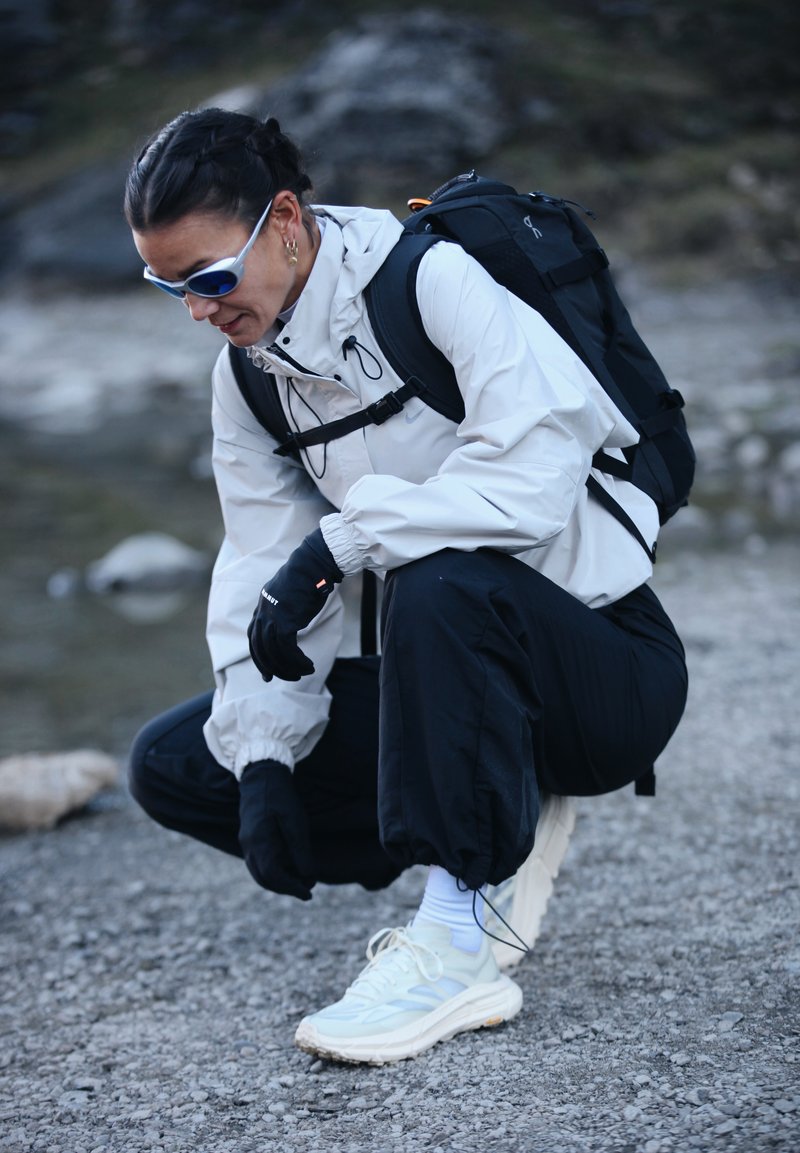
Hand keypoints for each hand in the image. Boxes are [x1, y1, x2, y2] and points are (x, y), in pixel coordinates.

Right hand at [238, 761, 315, 899]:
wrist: (261, 775)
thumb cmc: (281, 797)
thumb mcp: (296, 822)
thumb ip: (301, 850)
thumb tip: (308, 877)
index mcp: (259, 842)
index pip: (273, 877)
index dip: (291, 888)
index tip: (309, 893)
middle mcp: (248, 846)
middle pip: (265, 879)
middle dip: (287, 887)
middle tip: (308, 888)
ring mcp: (246, 843)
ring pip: (260, 873)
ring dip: (280, 881)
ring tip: (302, 878)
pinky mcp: (248, 839)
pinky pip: (258, 864)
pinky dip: (273, 871)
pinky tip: (290, 866)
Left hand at [248, 528, 342, 680]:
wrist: (313, 566)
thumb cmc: (308, 579)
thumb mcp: (289, 596)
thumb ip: (285, 610)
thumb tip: (291, 622)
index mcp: (261, 606)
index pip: (253, 637)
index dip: (259, 657)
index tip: (266, 673)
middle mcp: (262, 613)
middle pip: (260, 649)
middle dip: (270, 667)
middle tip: (282, 678)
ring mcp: (272, 618)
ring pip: (275, 653)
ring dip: (289, 667)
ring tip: (304, 672)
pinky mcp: (285, 622)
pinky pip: (288, 650)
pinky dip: (298, 661)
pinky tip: (308, 665)